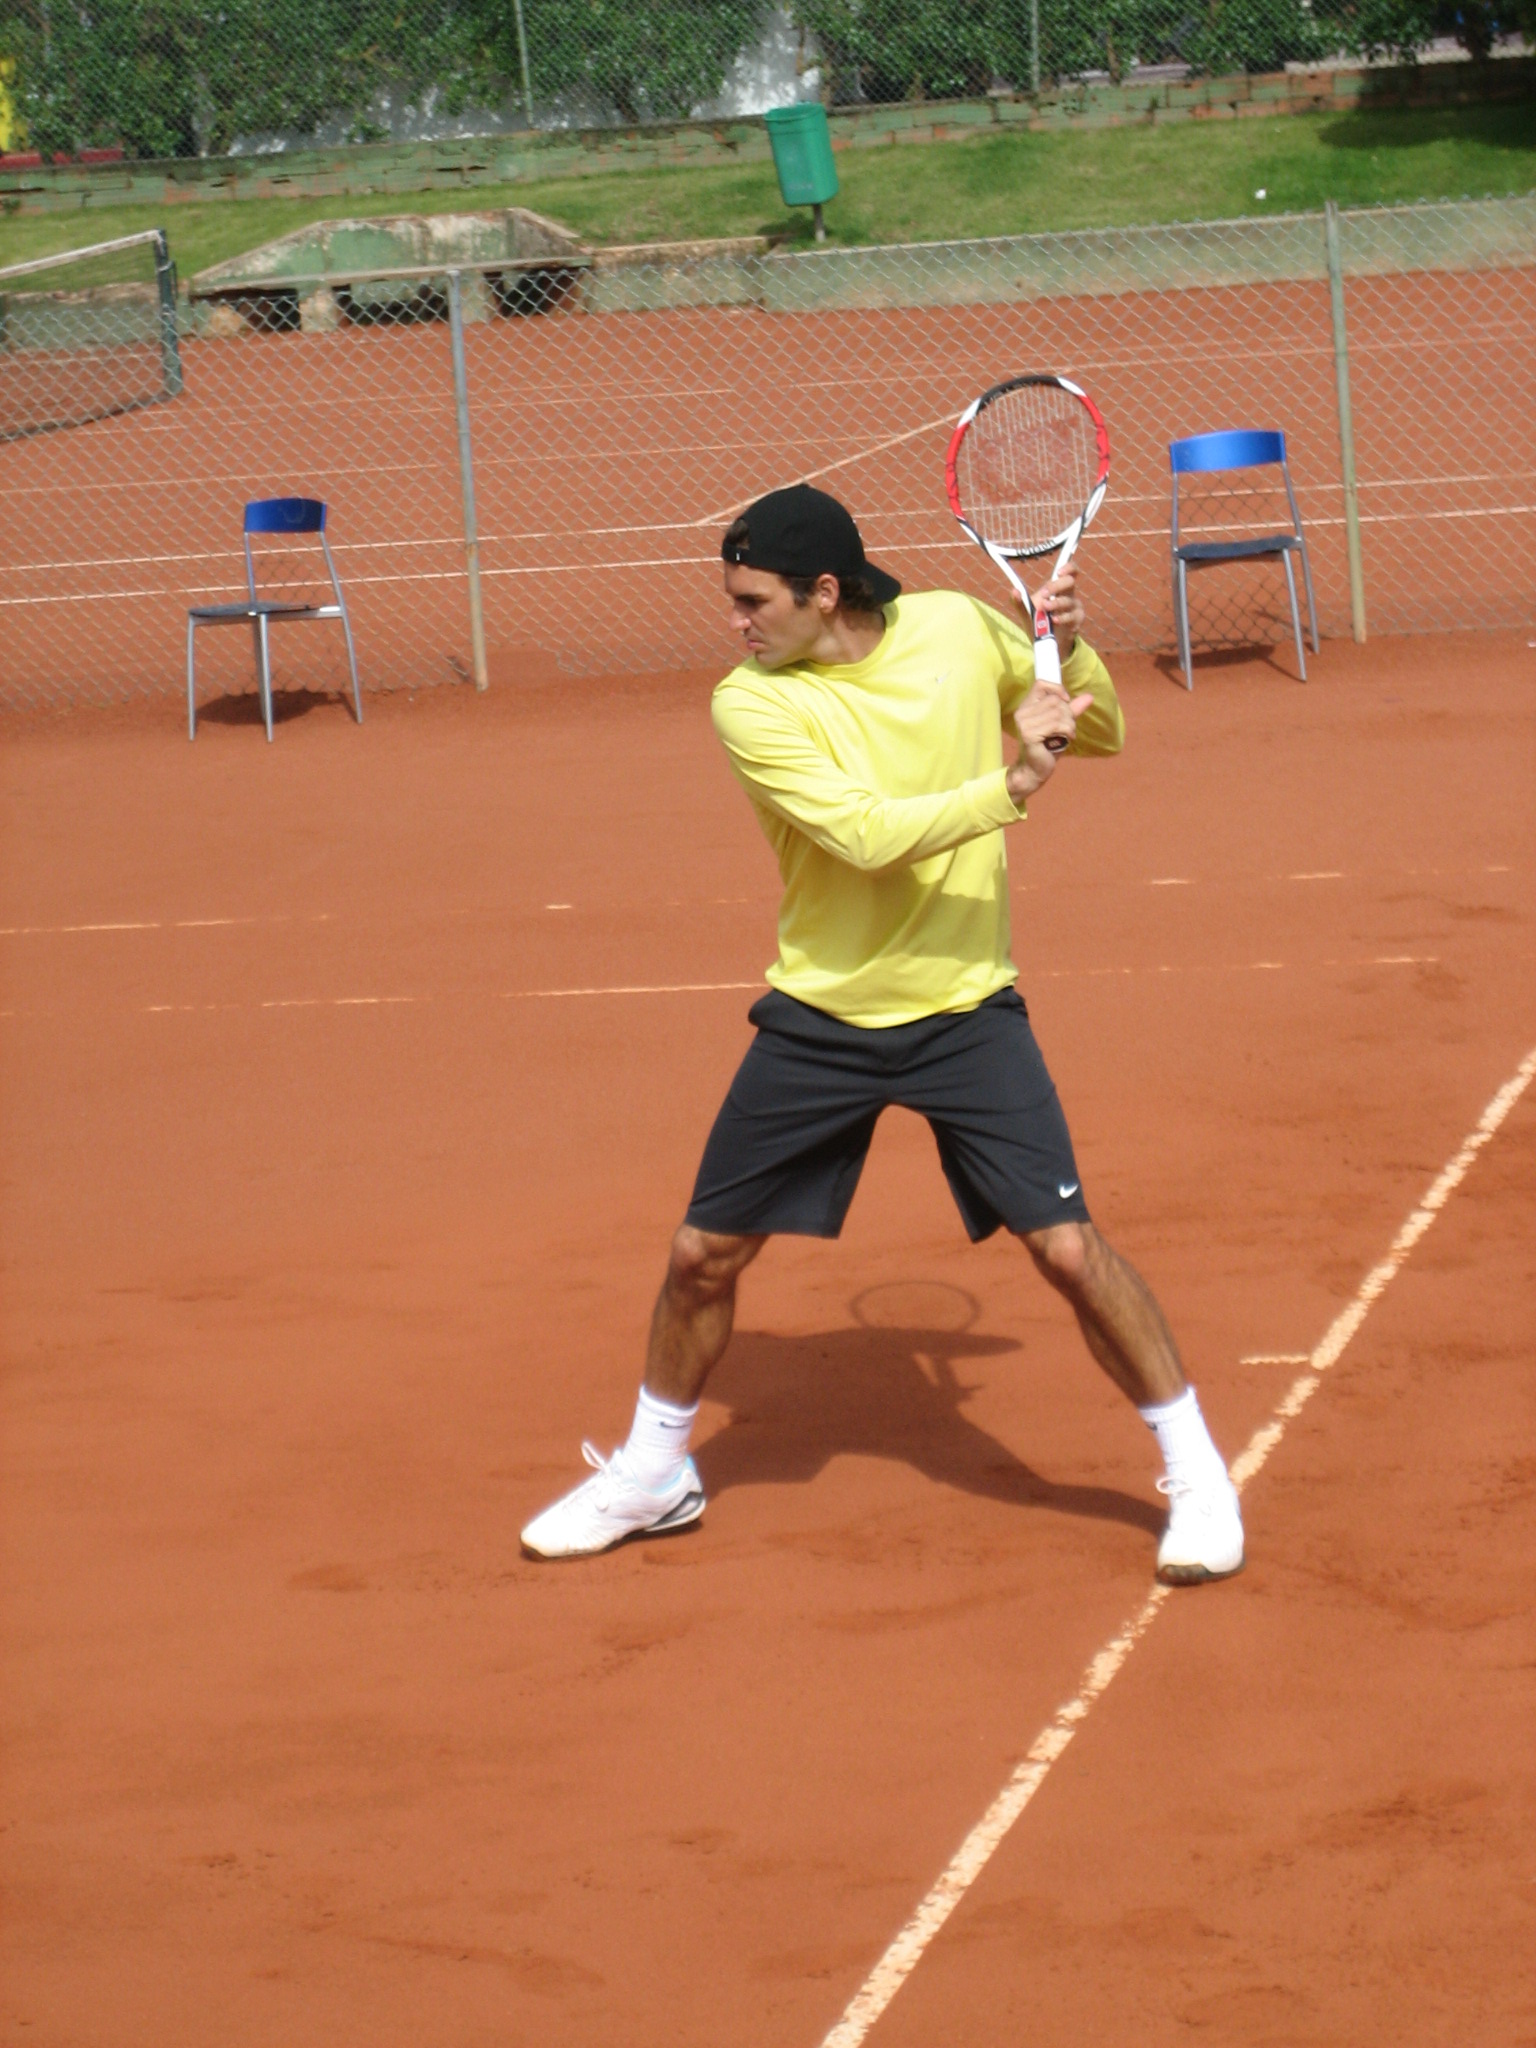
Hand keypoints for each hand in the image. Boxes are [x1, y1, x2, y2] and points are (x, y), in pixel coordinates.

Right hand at [1005, 684, 1095, 803]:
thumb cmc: (1047, 747)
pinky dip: (1067, 731)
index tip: (1066, 702)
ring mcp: (1024, 724)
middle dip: (1068, 713)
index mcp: (1026, 706)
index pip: (1041, 684)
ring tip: (1068, 734)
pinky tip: (1067, 739)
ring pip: (1058, 712)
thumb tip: (1089, 696)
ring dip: (1070, 724)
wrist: (1035, 770)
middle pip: (1055, 700)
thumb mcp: (1062, 725)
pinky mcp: (1029, 735)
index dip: (1057, 689)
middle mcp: (1022, 712)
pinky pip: (1056, 724)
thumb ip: (1072, 709)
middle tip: (1069, 727)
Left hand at [1008, 563, 1084, 661]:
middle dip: (1056, 586)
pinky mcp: (1077, 620)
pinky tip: (1054, 620)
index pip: (1070, 572)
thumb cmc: (1038, 622)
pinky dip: (1061, 618)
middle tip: (1043, 594)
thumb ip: (1020, 602)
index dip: (1068, 567)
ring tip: (1044, 608)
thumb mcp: (1027, 613)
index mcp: (1058, 588)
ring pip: (1068, 600)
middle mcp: (1069, 594)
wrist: (1047, 642)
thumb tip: (1014, 591)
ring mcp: (1075, 607)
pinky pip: (1071, 616)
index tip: (1058, 572)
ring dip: (1055, 604)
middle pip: (1070, 582)